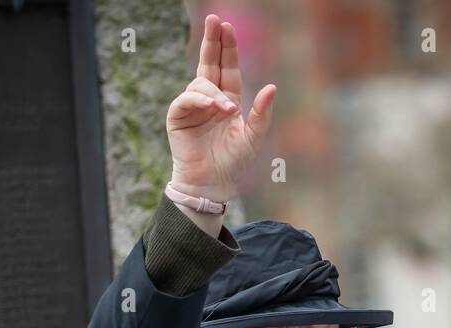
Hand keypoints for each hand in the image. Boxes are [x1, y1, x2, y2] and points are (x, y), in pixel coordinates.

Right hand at [166, 14, 275, 203]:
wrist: (212, 184)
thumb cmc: (233, 163)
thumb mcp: (253, 138)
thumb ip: (262, 113)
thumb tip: (271, 87)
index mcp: (227, 100)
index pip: (227, 68)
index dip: (227, 48)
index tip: (227, 27)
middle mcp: (209, 99)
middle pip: (209, 63)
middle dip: (211, 41)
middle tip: (214, 20)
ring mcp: (192, 107)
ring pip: (201, 82)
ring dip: (214, 91)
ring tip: (225, 109)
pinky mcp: (178, 117)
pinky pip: (186, 99)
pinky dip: (199, 99)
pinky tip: (212, 106)